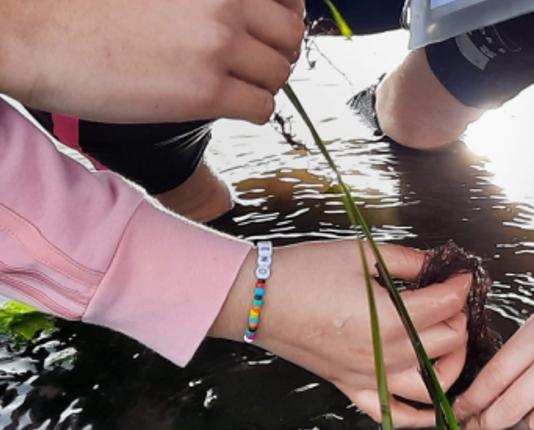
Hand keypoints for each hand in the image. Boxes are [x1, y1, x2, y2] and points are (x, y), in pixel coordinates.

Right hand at [0, 0, 303, 123]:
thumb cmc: (90, 7)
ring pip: (279, 74)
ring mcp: (217, 46)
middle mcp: (225, 4)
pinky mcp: (205, 91)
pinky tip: (228, 106)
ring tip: (235, 85)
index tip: (272, 30)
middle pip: (290, 36)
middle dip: (277, 53)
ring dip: (263, 83)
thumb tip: (251, 13)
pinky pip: (261, 107)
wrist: (39, 34)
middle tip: (254, 64)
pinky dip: (253, 110)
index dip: (285, 17)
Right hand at [209, 241, 471, 426]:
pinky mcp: (353, 388)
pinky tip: (436, 407)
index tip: (462, 275)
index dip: (461, 286)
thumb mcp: (362, 253)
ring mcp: (371, 377)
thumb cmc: (307, 271)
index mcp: (391, 319)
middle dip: (460, 317)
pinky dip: (420, 417)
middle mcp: (387, 355)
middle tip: (451, 300)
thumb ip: (407, 260)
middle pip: (448, 343)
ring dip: (452, 365)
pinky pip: (393, 414)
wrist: (258, 299)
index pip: (447, 306)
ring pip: (433, 387)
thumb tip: (437, 264)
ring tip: (450, 342)